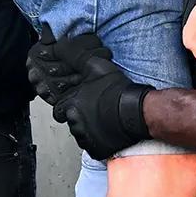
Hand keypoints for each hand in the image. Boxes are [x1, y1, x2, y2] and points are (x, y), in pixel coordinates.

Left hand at [27, 24, 151, 159]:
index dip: (69, 105)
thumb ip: (74, 57)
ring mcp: (86, 138)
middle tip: (95, 111)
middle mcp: (75, 124)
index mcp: (71, 105)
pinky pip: (93, 147)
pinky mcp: (97, 149)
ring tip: (104, 119)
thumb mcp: (94, 66)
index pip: (59, 109)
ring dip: (89, 129)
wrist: (136, 111)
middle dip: (79, 117)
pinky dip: (99, 140)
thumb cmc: (117, 90)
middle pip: (71, 122)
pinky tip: (109, 131)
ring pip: (81, 134)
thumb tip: (59, 46)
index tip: (81, 102)